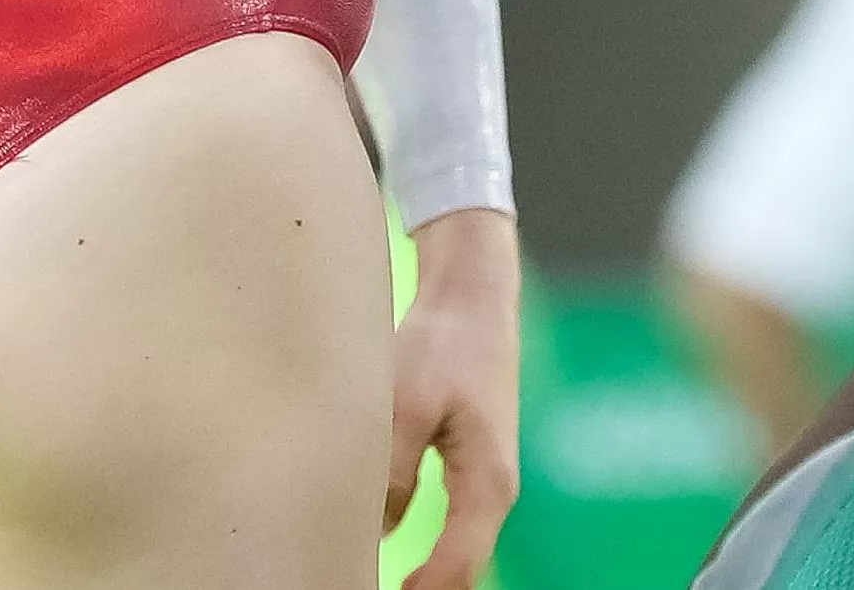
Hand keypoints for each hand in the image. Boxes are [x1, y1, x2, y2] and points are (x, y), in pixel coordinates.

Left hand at [390, 208, 522, 589]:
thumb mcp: (408, 404)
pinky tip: (381, 552)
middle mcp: (493, 493)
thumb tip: (377, 533)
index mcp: (487, 485)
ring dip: (424, 580)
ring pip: (455, 556)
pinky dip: (424, 555)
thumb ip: (393, 473)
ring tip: (368, 580)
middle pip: (460, 574)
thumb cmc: (444, 342)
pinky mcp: (466, 468)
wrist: (472, 293)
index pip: (455, 573)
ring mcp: (482, 483)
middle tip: (361, 588)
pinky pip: (448, 532)